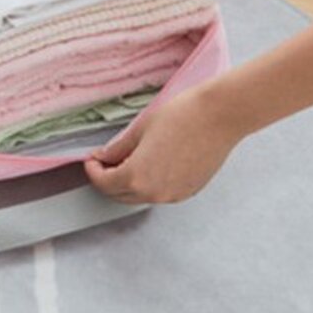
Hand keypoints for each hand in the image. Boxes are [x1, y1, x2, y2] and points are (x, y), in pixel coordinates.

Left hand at [84, 84, 242, 204]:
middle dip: (108, 179)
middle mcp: (155, 193)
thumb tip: (103, 157)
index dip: (93, 171)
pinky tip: (150, 165)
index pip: (104, 184)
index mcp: (137, 177)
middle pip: (119, 195)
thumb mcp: (140, 129)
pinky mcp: (189, 191)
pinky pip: (160, 193)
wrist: (220, 116)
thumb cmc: (182, 116)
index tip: (92, 160)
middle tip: (105, 161)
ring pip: (140, 196)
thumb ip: (118, 149)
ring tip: (128, 160)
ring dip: (128, 184)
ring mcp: (174, 195)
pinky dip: (149, 184)